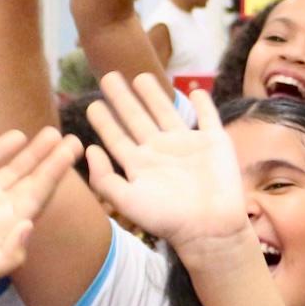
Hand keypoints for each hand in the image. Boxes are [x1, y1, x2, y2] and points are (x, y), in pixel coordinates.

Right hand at [0, 129, 80, 293]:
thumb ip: (8, 254)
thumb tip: (29, 225)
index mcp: (6, 228)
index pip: (38, 197)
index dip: (56, 175)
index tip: (73, 155)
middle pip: (31, 179)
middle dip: (52, 160)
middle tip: (74, 140)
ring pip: (11, 167)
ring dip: (32, 152)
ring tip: (52, 131)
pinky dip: (0, 148)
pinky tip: (17, 136)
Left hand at [82, 75, 247, 257]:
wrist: (209, 228)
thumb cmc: (167, 218)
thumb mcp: (127, 200)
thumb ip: (104, 178)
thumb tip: (89, 149)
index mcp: (140, 165)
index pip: (117, 137)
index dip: (104, 121)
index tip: (91, 103)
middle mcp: (161, 152)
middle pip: (137, 118)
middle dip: (122, 99)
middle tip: (107, 77)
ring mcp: (188, 145)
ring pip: (167, 112)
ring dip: (154, 94)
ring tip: (141, 77)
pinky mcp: (214, 142)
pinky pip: (208, 117)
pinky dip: (204, 104)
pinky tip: (195, 90)